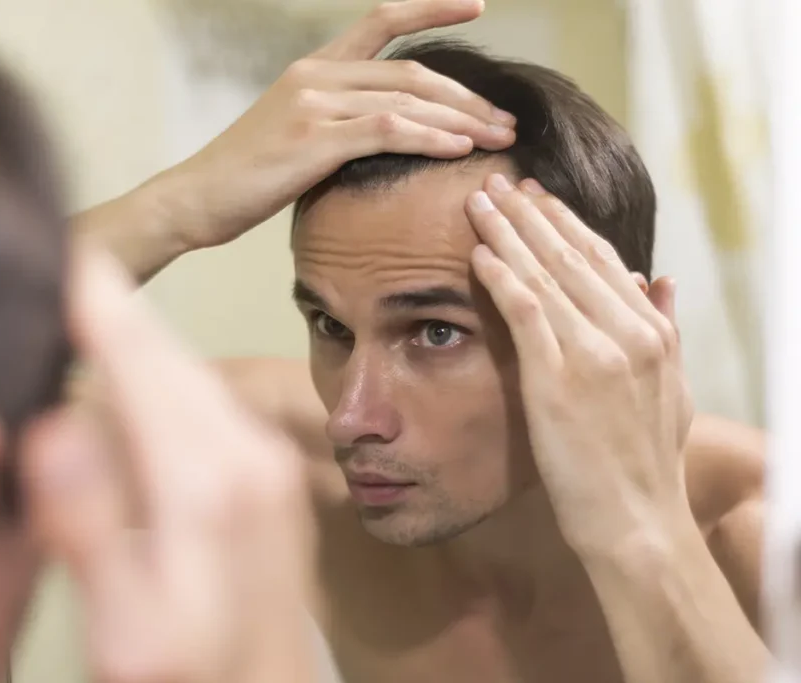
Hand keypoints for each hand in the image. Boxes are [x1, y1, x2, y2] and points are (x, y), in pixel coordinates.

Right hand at [20, 251, 314, 682]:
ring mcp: (265, 462)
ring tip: (91, 300)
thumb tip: (54, 425)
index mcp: (207, 481)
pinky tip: (136, 376)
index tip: (64, 250)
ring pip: (189, 373)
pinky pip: (208, 401)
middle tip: (69, 260)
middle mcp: (247, 456)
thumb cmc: (193, 675)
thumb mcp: (126, 626)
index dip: (98, 304)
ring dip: (141, 338)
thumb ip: (90, 526)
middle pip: (169, 356)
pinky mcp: (267, 474)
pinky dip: (164, 376)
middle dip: (116, 307)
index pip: (143, 361)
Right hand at [165, 0, 515, 249]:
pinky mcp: (314, 140)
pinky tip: (459, 149)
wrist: (195, 199)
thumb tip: (385, 135)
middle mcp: (316, 74)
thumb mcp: (293, 134)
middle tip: (504, 120)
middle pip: (411, 72)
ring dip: (461, 120)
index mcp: (314, 67)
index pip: (381, 20)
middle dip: (467, 96)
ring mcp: (314, 103)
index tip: (475, 6)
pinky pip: (387, 130)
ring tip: (499, 139)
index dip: (430, 8)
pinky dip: (429, 137)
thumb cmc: (246, 176)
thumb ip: (337, 122)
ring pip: (407, 100)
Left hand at [464, 174, 693, 557]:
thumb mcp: (672, 390)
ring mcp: (594, 352)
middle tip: (499, 180)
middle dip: (530, 213)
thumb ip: (665, 330)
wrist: (636, 520)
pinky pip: (525, 311)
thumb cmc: (646, 462)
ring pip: (546, 273)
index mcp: (652, 333)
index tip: (537, 198)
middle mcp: (628, 332)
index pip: (603, 260)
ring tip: (479, 200)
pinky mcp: (558, 377)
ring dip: (508, 231)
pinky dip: (501, 275)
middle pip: (571, 255)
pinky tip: (479, 251)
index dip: (565, 223)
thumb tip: (659, 279)